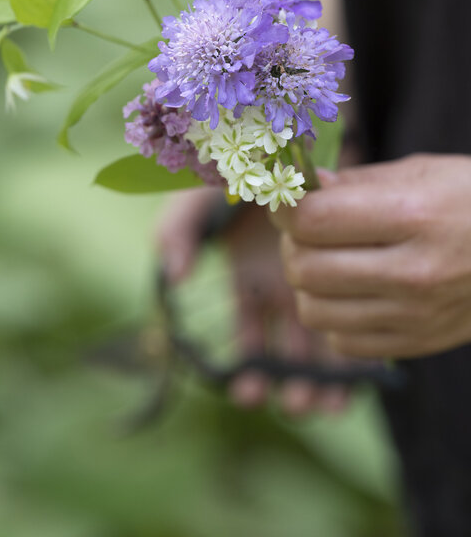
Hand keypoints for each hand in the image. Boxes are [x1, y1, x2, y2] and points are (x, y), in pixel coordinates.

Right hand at [156, 188, 349, 413]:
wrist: (295, 130)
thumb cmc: (243, 166)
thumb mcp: (201, 195)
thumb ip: (177, 231)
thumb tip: (176, 275)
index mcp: (249, 281)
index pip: (248, 336)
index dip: (248, 367)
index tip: (248, 392)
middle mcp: (285, 291)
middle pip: (289, 351)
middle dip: (289, 383)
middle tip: (295, 406)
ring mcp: (322, 283)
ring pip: (325, 345)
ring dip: (322, 379)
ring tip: (322, 403)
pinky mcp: (355, 273)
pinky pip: (360, 318)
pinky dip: (356, 354)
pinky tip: (354, 378)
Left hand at [272, 154, 470, 357]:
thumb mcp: (419, 173)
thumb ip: (352, 183)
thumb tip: (297, 187)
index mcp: (414, 217)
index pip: (313, 220)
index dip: (284, 207)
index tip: (284, 198)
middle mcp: (413, 273)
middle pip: (304, 268)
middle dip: (293, 243)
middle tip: (308, 228)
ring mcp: (415, 316)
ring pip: (313, 309)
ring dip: (308, 282)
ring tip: (330, 259)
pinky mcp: (417, 344)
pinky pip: (340, 340)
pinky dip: (334, 315)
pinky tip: (354, 290)